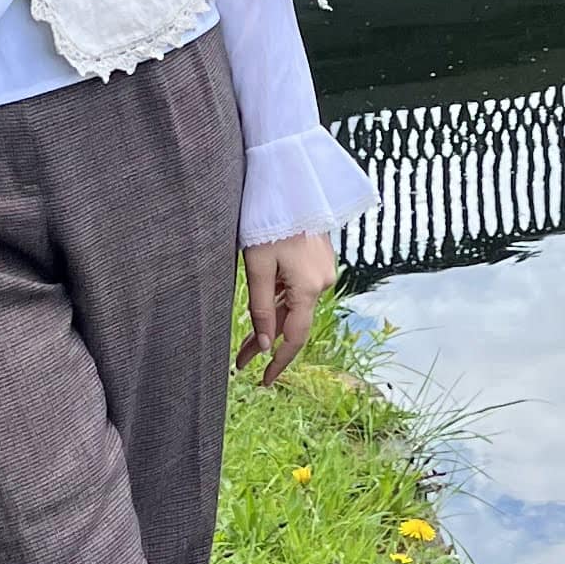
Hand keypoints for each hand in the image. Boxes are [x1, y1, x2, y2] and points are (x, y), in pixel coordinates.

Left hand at [237, 233, 334, 386]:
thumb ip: (261, 309)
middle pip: (293, 322)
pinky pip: (298, 288)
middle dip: (266, 343)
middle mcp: (322, 281)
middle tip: (240, 363)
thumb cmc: (267, 221)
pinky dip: (280, 300)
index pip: (294, 337)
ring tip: (244, 342)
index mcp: (309, 287)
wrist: (288, 182)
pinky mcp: (318, 258)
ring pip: (294, 305)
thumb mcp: (257, 267)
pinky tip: (264, 305)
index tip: (264, 381)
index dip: (279, 362)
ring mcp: (323, 269)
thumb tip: (266, 346)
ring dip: (271, 322)